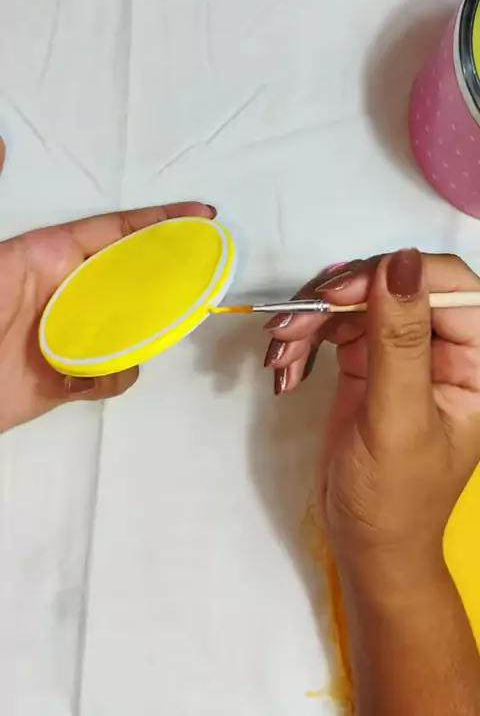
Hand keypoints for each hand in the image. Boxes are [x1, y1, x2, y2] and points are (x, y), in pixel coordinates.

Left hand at [0, 201, 215, 431]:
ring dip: (142, 337)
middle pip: (134, 279)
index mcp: (52, 256)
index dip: (162, 221)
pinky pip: (115, 372)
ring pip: (133, 327)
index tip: (205, 218)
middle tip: (201, 288)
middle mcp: (71, 292)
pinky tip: (84, 383)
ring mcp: (75, 334)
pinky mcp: (73, 376)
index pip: (118, 231)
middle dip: (168, 282)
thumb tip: (0, 139)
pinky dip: (111, 378)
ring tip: (128, 345)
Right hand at [265, 251, 479, 589]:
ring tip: (278, 356)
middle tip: (291, 325)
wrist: (365, 543)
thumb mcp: (398, 419)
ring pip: (358, 301)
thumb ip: (400, 341)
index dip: (396, 275)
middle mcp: (445, 347)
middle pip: (395, 284)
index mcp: (477, 361)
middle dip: (339, 299)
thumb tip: (402, 260)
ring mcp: (402, 351)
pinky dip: (304, 342)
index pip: (451, 287)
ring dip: (311, 321)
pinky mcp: (367, 360)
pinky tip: (286, 371)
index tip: (340, 294)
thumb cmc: (395, 497)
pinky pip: (334, 327)